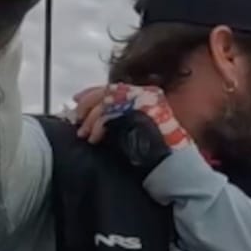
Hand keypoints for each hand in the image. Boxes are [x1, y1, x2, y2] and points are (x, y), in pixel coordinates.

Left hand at [68, 83, 191, 150]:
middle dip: (87, 105)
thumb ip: (123, 118)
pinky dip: (99, 126)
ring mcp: (142, 101)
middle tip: (76, 120)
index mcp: (147, 95)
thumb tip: (96, 117)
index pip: (114, 87)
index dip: (92, 92)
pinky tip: (95, 138)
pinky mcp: (137, 111)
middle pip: (107, 91)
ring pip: (106, 103)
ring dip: (91, 120)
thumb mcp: (139, 128)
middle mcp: (144, 94)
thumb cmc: (158, 151)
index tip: (77, 98)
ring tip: (85, 135)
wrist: (174, 163)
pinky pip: (110, 115)